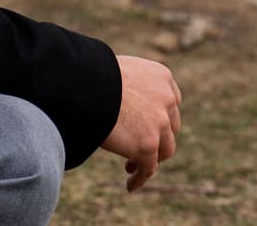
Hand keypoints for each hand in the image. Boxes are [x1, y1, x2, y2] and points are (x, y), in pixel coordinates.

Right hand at [101, 55, 182, 191]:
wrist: (85, 86)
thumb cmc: (90, 76)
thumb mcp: (116, 71)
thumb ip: (126, 83)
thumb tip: (114, 94)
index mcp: (160, 77)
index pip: (170, 101)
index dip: (160, 116)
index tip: (147, 126)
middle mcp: (167, 98)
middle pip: (171, 125)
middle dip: (157, 138)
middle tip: (137, 148)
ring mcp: (160, 122)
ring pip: (164, 149)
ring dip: (151, 159)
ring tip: (131, 167)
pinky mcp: (149, 143)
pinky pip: (149, 167)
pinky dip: (141, 177)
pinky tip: (130, 185)